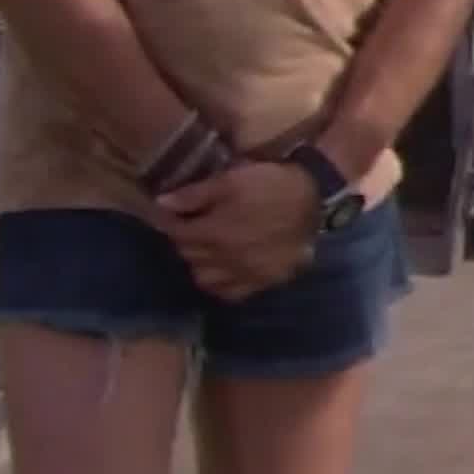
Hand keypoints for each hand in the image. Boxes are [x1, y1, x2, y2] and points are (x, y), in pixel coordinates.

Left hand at [155, 161, 319, 300]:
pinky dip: (219, 284)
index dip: (169, 223)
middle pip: (189, 256)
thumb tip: (160, 204)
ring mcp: (244, 275)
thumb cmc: (269, 185)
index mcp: (213, 233)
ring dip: (198, 264)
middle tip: (189, 226)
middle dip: (184, 241)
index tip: (168, 214)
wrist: (313, 200)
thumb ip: (194, 195)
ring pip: (204, 279)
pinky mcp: (262, 282)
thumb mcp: (230, 180)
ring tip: (204, 249)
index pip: (177, 234)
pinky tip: (223, 270)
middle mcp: (224, 260)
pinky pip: (229, 293)